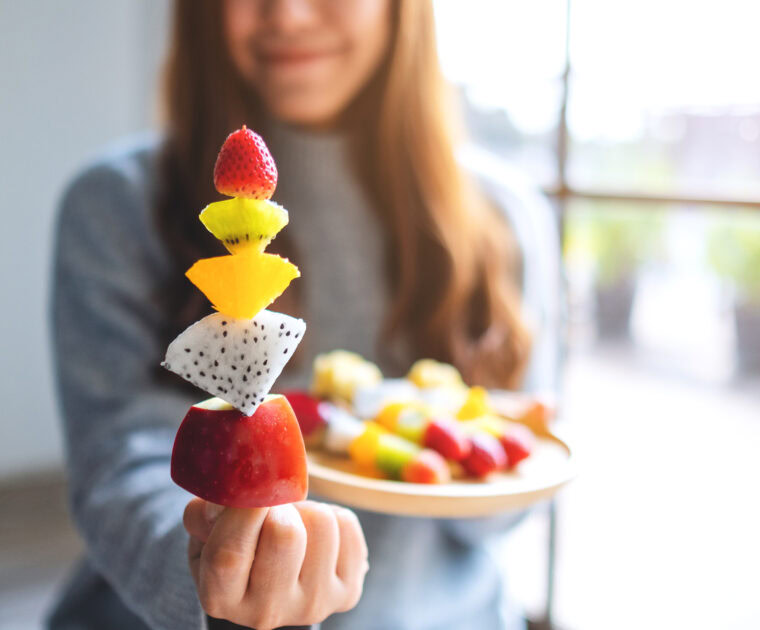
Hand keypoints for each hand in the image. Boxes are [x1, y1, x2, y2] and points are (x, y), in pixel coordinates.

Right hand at [183, 499, 368, 629]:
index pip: (230, 553)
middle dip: (280, 505)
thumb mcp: (204, 533)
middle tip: (273, 506)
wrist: (270, 582)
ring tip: (294, 521)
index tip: (252, 483)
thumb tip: (237, 486)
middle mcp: (266, 612)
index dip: (244, 509)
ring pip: (321, 523)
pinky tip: (315, 534)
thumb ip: (205, 511)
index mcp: (221, 598)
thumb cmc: (234, 547)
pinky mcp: (347, 592)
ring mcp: (312, 605)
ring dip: (307, 508)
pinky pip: (347, 525)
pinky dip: (333, 515)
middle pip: (285, 535)